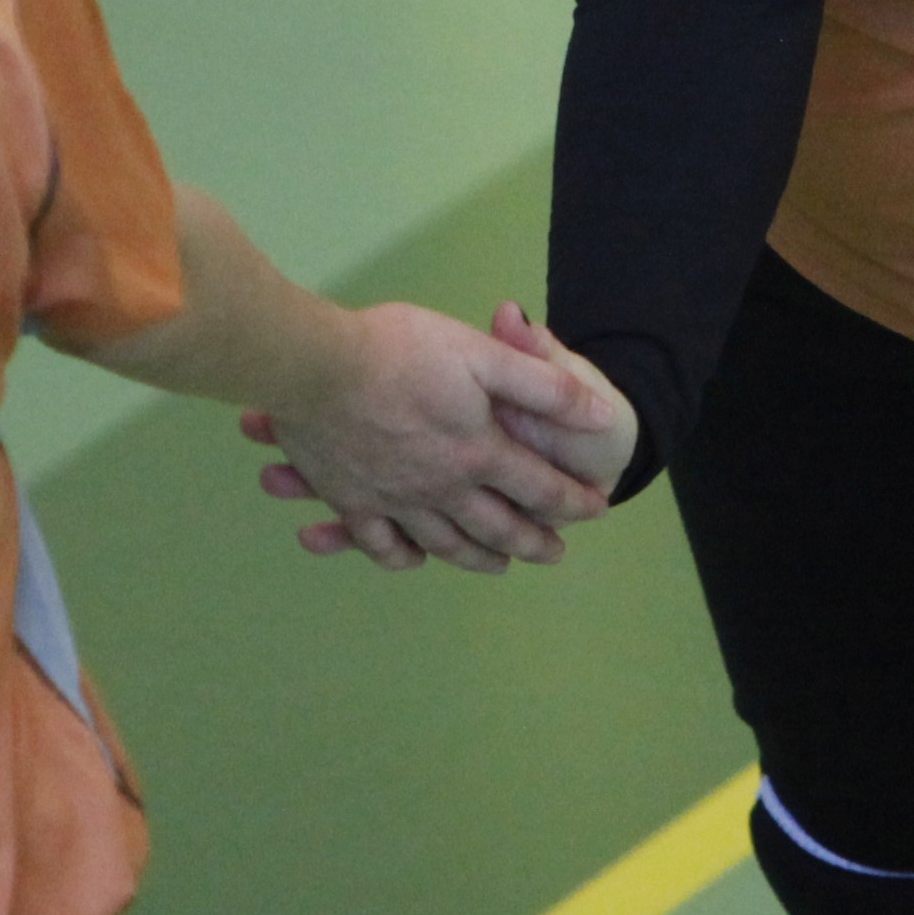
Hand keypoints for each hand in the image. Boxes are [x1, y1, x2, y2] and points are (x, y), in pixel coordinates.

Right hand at [233, 300, 620, 572]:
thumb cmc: (399, 349)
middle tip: (554, 555)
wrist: (314, 365)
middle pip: (496, 527)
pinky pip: (382, 545)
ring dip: (477, 558)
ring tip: (498, 565)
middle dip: (532, 543)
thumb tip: (599, 415)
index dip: (573, 500)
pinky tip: (412, 559)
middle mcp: (442, 488)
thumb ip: (544, 385)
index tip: (596, 510)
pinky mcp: (351, 501)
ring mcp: (395, 501)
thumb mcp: (481, 354)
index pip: (539, 487)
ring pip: (445, 543)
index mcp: (479, 452)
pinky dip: (403, 557)